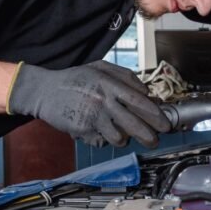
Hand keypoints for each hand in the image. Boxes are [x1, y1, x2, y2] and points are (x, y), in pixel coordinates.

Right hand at [8, 60, 170, 146]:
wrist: (45, 91)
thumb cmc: (75, 78)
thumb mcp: (100, 68)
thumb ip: (125, 76)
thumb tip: (147, 92)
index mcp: (109, 84)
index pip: (140, 102)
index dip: (156, 115)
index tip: (166, 124)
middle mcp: (103, 101)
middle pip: (134, 124)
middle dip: (149, 135)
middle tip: (155, 140)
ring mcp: (92, 117)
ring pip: (119, 137)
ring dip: (124, 139)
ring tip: (122, 135)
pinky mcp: (82, 130)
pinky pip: (101, 141)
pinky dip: (104, 139)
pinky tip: (98, 131)